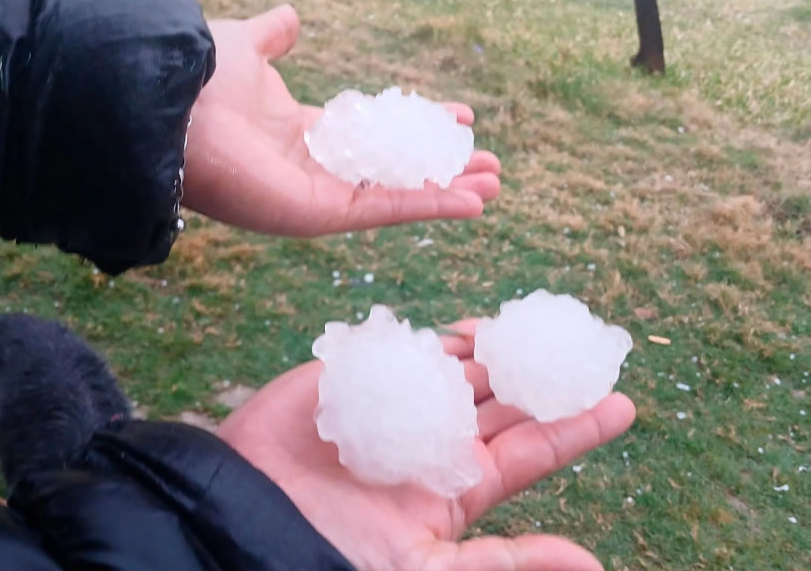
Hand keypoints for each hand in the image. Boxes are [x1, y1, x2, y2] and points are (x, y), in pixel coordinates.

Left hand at [182, 5, 501, 236]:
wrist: (171, 107)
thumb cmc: (203, 78)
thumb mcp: (249, 46)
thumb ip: (274, 36)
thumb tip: (291, 18)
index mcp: (305, 131)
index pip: (376, 133)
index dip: (418, 126)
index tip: (461, 117)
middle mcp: (317, 168)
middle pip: (395, 170)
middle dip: (443, 167)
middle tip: (489, 164)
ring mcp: (320, 195)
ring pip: (398, 195)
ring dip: (448, 192)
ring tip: (494, 186)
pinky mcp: (321, 215)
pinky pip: (385, 209)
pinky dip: (430, 206)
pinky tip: (473, 202)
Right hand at [218, 319, 635, 570]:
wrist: (249, 512)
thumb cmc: (334, 549)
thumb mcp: (425, 567)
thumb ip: (502, 561)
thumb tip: (590, 565)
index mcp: (462, 483)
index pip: (533, 449)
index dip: (577, 426)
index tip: (623, 402)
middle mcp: (439, 439)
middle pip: (507, 398)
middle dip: (545, 374)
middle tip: (587, 345)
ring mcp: (403, 402)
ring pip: (466, 367)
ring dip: (501, 348)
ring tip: (536, 327)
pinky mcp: (365, 374)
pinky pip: (411, 350)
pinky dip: (440, 338)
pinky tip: (470, 328)